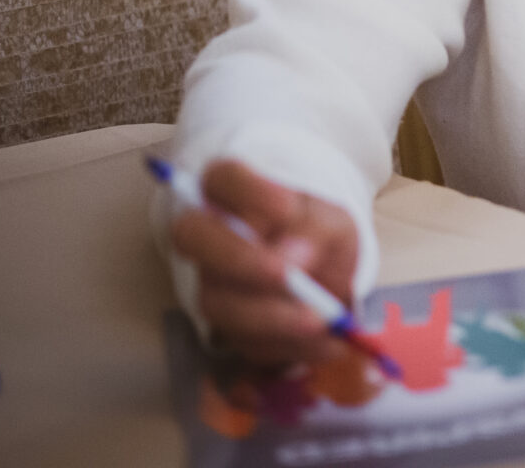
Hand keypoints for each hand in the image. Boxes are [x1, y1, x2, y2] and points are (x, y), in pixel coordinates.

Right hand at [168, 159, 360, 368]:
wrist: (328, 276)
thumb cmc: (321, 235)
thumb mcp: (332, 221)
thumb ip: (314, 229)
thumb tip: (292, 255)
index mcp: (233, 193)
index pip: (222, 178)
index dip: (248, 191)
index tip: (286, 207)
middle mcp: (209, 236)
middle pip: (193, 236)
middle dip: (239, 259)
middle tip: (287, 275)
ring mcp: (212, 283)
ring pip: (218, 300)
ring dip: (271, 315)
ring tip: (322, 319)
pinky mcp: (229, 327)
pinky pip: (246, 341)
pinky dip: (289, 346)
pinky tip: (328, 343)